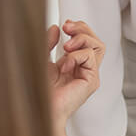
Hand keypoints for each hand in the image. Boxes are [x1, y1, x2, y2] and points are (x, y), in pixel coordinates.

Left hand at [47, 20, 104, 135]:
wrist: (36, 110)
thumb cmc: (36, 92)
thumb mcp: (40, 59)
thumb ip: (48, 44)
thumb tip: (56, 28)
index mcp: (72, 64)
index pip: (85, 41)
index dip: (78, 29)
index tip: (64, 25)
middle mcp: (83, 69)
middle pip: (96, 41)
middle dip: (83, 29)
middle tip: (68, 28)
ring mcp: (89, 75)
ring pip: (98, 46)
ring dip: (82, 39)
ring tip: (66, 46)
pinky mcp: (91, 81)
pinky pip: (91, 58)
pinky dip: (77, 56)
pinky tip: (64, 64)